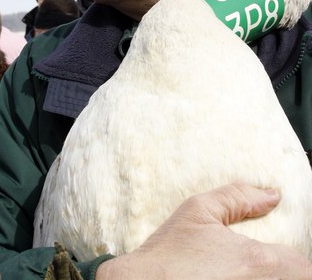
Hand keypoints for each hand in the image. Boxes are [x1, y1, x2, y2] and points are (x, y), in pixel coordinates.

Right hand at [97, 183, 311, 278]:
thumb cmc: (168, 253)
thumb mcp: (199, 210)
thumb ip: (238, 197)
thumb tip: (271, 195)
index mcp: (256, 263)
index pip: (301, 265)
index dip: (290, 258)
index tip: (271, 254)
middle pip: (295, 278)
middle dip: (282, 270)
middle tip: (256, 263)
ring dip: (269, 279)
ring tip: (238, 272)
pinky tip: (228, 278)